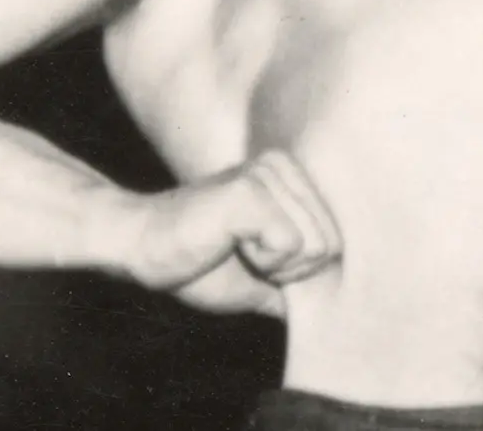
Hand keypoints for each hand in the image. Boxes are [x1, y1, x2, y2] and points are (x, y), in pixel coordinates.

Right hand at [118, 150, 341, 314]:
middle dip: (289, 270)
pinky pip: (289, 246)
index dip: (298, 272)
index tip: (254, 259)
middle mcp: (285, 166)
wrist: (139, 247)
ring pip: (315, 247)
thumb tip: (343, 315)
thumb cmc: (198, 263)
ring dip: (273, 266)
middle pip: (332, 246)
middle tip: (242, 254)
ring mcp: (268, 174)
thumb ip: (303, 283)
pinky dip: (262, 262)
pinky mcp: (250, 190)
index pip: (336, 243)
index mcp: (292, 179)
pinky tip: (228, 243)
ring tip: (234, 246)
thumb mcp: (264, 279)